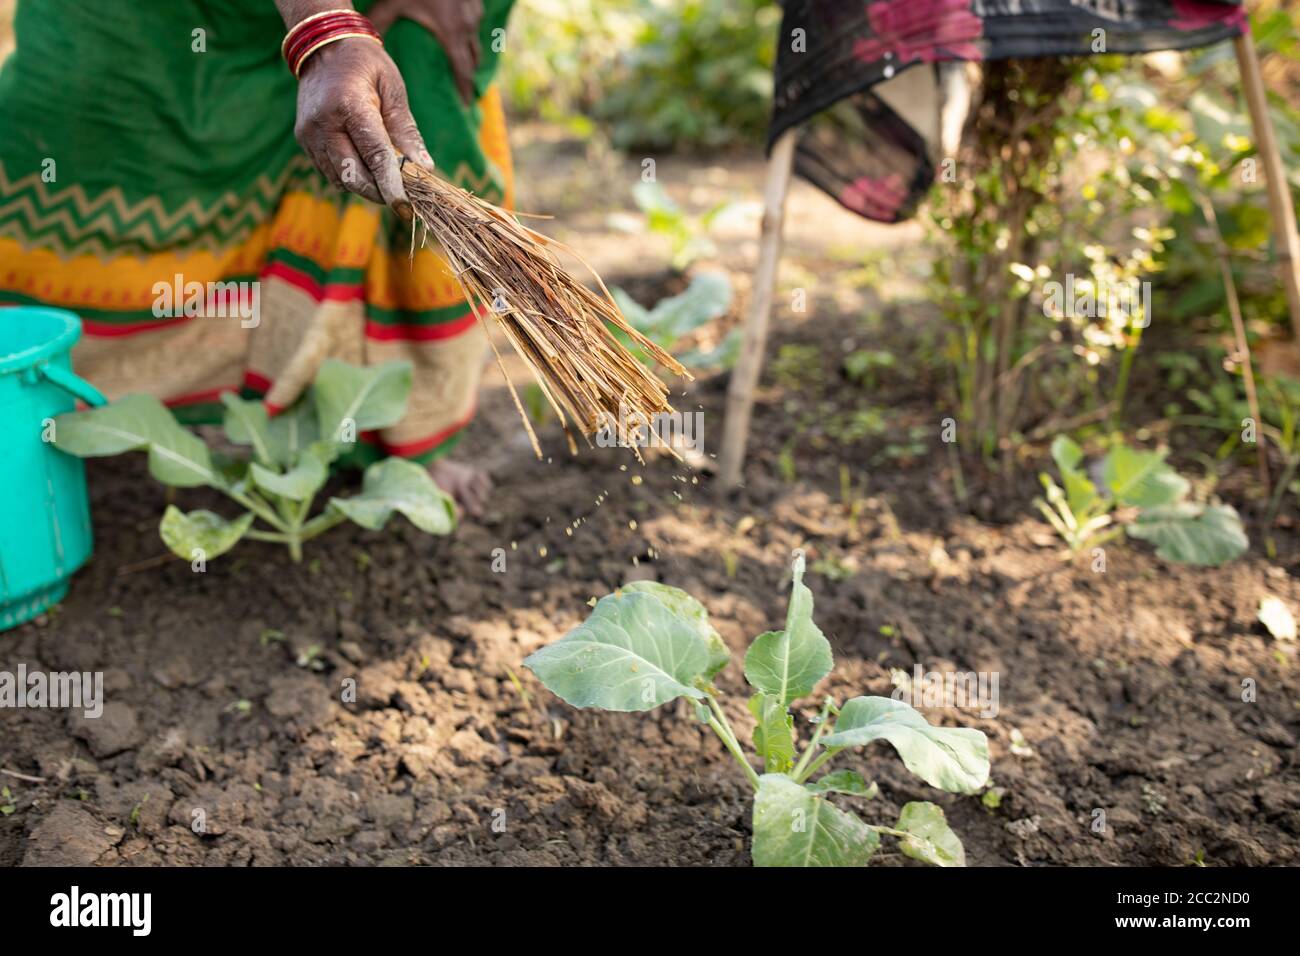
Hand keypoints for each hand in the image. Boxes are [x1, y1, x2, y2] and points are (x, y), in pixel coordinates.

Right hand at [293, 37, 431, 213]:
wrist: (324, 48)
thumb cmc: (367, 65)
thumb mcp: (393, 89)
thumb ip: (406, 131)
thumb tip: (423, 169)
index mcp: (349, 106)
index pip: (374, 156)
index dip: (391, 185)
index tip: (406, 207)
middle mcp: (323, 123)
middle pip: (354, 176)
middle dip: (380, 191)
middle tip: (403, 194)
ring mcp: (309, 134)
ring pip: (340, 179)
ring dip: (366, 186)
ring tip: (385, 178)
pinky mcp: (303, 140)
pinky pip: (330, 172)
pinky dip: (350, 176)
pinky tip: (365, 165)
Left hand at [368, 0, 484, 104]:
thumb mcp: (394, 2)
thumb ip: (379, 22)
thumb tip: (363, 44)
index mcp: (452, 33)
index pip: (462, 71)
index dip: (464, 90)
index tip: (466, 105)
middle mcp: (468, 25)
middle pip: (473, 58)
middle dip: (469, 74)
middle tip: (464, 89)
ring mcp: (474, 10)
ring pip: (476, 38)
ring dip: (470, 52)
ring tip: (462, 62)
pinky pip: (475, 21)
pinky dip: (469, 30)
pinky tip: (460, 29)